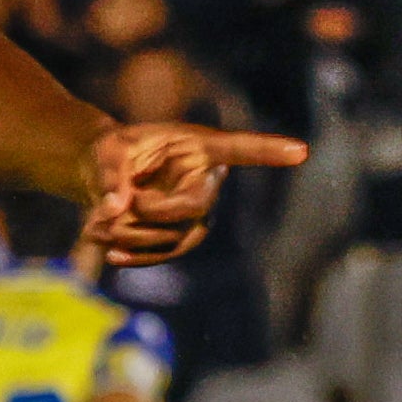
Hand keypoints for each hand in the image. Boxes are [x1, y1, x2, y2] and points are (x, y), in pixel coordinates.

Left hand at [79, 118, 308, 262]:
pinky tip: (112, 254)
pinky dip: (140, 256)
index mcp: (197, 145)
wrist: (100, 177)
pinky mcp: (185, 234)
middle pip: (196, 205)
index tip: (301, 151)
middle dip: (153, 211)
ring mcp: (199, 211)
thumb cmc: (108, 152)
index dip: (268, 151)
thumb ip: (108, 174)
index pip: (238, 148)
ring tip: (100, 225)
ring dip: (137, 236)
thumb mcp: (103, 151)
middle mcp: (207, 178)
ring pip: (179, 236)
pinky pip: (170, 253)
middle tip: (118, 205)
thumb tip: (116, 208)